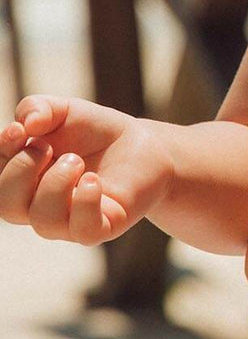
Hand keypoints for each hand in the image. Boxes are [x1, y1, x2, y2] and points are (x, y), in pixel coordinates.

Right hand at [0, 95, 173, 244]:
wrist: (143, 145)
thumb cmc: (95, 132)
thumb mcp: (64, 110)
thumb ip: (38, 108)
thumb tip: (25, 124)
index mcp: (23, 179)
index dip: (2, 154)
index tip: (20, 131)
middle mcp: (40, 204)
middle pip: (7, 206)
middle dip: (23, 170)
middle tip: (50, 147)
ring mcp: (70, 220)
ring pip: (43, 221)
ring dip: (56, 183)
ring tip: (77, 161)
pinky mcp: (102, 227)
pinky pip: (83, 231)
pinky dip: (85, 202)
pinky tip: (94, 180)